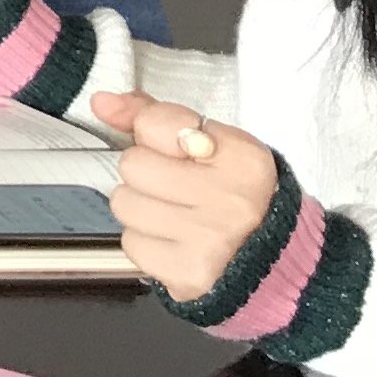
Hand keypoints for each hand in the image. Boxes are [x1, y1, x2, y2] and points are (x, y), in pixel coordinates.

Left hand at [93, 94, 282, 301]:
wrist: (275, 265)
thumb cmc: (238, 195)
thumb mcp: (215, 145)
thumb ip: (156, 117)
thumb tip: (102, 102)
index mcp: (242, 157)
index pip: (155, 123)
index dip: (152, 134)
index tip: (170, 147)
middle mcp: (229, 198)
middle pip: (133, 165)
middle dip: (145, 173)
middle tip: (174, 185)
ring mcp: (209, 240)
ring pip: (124, 204)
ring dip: (140, 208)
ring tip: (174, 214)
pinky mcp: (189, 273)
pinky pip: (131, 244)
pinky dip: (145, 242)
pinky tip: (174, 242)